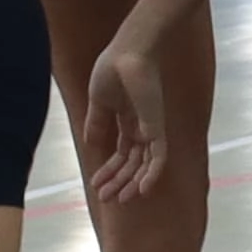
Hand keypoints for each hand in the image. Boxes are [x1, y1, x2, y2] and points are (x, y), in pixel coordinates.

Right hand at [77, 34, 175, 211]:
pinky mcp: (157, 127)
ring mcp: (150, 128)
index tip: (95, 184)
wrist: (128, 52)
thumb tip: (92, 144)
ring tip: (119, 199)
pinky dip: (151, 175)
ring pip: (144, 165)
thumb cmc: (113, 68)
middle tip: (106, 199)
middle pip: (132, 162)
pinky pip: (159, 157)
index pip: (120, 152)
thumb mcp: (99, 100)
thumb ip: (98, 123)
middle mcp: (141, 127)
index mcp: (127, 119)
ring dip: (132, 183)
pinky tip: (141, 190)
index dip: (108, 170)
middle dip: (118, 182)